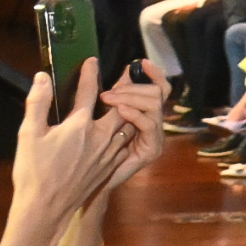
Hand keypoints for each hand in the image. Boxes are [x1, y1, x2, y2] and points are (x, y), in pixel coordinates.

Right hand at [11, 61, 134, 220]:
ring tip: (122, 103)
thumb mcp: (28, 134)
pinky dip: (124, 132)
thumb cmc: (34, 172)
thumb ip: (37, 103)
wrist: (46, 208)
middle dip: (121, 92)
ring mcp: (108, 153)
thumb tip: (42, 77)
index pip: (88, 91)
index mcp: (80, 125)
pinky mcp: (110, 166)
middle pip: (120, 107)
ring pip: (126, 126)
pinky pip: (124, 143)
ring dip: (126, 113)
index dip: (89, 74)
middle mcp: (100, 137)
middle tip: (120, 81)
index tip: (92, 61)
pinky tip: (118, 131)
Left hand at [90, 64, 168, 194]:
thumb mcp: (101, 116)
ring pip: (155, 104)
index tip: (140, 62)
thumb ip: (115, 95)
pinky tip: (120, 111)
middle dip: (133, 87)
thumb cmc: (89, 151)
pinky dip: (135, 114)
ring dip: (131, 98)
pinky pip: (148, 124)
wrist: (86, 183)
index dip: (153, 73)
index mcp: (144, 113)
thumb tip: (120, 71)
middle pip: (158, 92)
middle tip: (108, 91)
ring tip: (109, 99)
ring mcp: (155, 137)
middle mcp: (154, 123)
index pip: (159, 88)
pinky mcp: (151, 149)